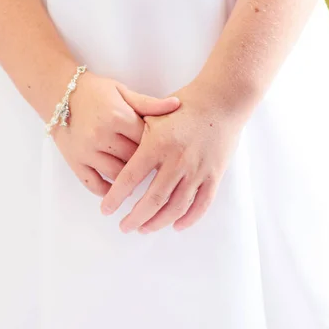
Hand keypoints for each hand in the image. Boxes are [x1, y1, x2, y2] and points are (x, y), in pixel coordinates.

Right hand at [52, 73, 179, 195]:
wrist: (59, 93)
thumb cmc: (95, 92)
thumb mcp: (123, 92)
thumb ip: (149, 104)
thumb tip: (177, 105)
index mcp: (117, 117)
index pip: (146, 140)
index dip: (158, 147)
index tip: (168, 153)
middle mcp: (101, 136)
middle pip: (134, 160)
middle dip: (147, 165)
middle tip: (159, 171)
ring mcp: (87, 151)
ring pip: (117, 175)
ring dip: (130, 180)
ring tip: (141, 181)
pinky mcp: (75, 162)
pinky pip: (94, 184)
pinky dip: (107, 192)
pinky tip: (118, 191)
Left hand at [101, 84, 247, 232]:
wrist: (222, 99)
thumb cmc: (185, 105)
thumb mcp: (155, 115)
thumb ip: (136, 136)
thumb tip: (116, 157)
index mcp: (157, 144)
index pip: (130, 177)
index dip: (116, 197)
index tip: (106, 210)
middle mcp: (177, 160)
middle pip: (153, 199)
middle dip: (136, 217)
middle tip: (124, 227)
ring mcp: (198, 169)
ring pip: (176, 206)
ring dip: (158, 222)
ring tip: (145, 228)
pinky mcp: (215, 175)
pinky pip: (201, 204)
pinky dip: (189, 219)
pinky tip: (176, 226)